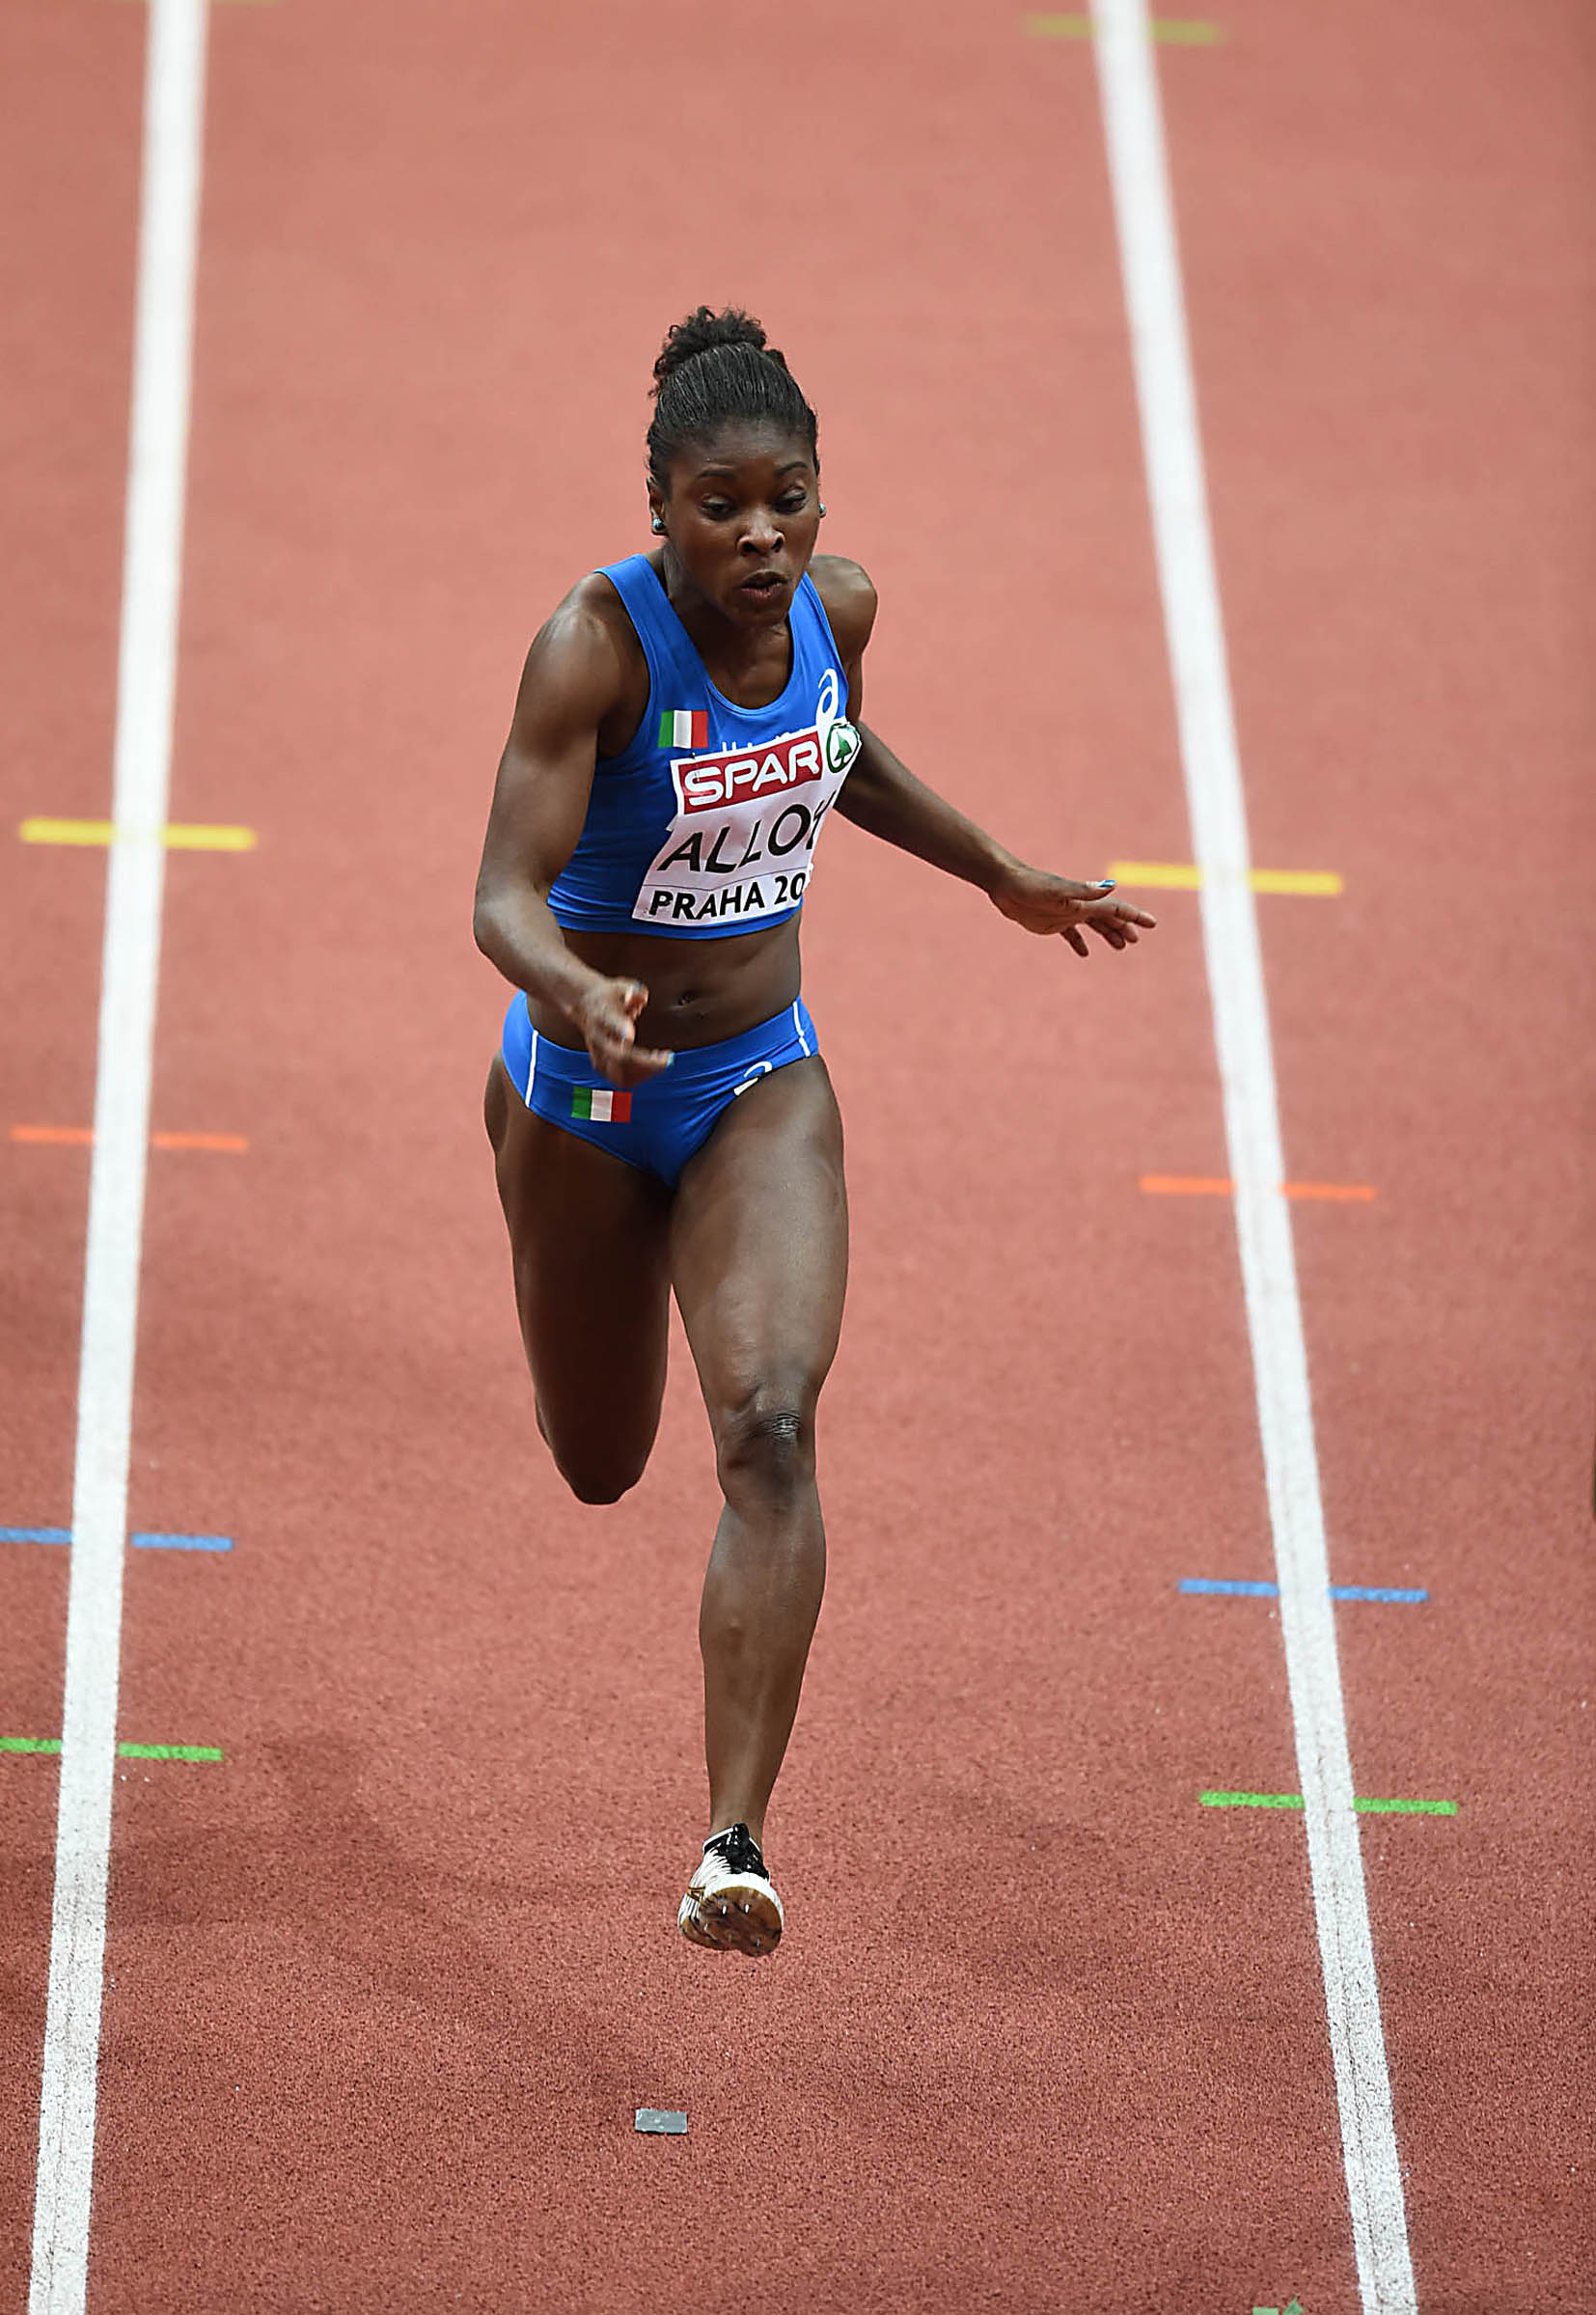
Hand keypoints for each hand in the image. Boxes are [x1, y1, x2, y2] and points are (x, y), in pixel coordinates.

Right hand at [572, 977, 675, 1086]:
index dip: (620, 1029)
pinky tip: (651, 1067)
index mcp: (603, 1015)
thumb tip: (639, 996)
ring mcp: (598, 1054)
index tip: (631, 1036)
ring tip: (661, 1061)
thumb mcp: (621, 986)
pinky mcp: (601, 1065)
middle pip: (619, 1057)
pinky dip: (638, 1077)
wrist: (584, 1004)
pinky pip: (619, 1079)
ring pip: (619, 1074)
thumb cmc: (610, 996)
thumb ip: (633, 990)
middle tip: (666, 1057)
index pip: (609, 1023)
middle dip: (646, 1061)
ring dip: (644, 1072)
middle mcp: (598, 1038)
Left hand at [989, 863, 1156, 956]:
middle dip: (1124, 927)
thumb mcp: (1057, 890)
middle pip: (1108, 918)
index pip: (1116, 909)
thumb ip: (1084, 890)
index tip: (1152, 924)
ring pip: (1094, 926)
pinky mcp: (1051, 922)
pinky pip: (1071, 934)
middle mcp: (1079, 906)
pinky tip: (1085, 953)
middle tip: (1136, 940)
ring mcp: (1066, 914)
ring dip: (1108, 934)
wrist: (1005, 885)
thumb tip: (1111, 886)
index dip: (1135, 916)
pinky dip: (1079, 943)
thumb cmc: (1030, 886)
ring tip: (1121, 947)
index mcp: (1084, 901)